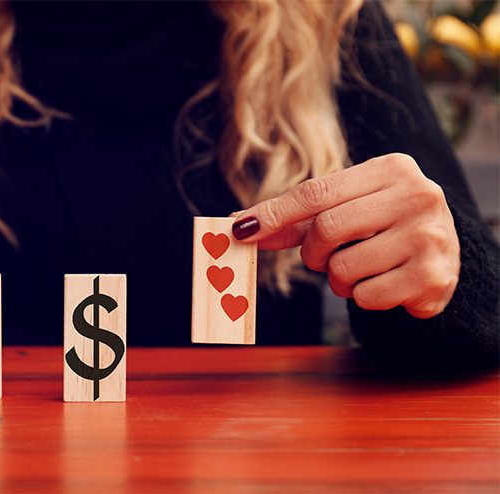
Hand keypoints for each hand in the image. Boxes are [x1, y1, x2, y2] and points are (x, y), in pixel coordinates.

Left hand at [232, 153, 459, 317]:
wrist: (446, 256)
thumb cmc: (382, 226)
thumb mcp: (347, 209)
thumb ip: (296, 218)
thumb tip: (241, 225)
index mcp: (391, 169)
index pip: (316, 191)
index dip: (274, 213)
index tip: (240, 229)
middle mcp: (417, 196)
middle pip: (326, 228)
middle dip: (313, 252)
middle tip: (323, 257)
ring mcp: (429, 236)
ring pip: (343, 268)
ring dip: (337, 279)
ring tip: (361, 269)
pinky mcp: (432, 277)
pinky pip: (366, 297)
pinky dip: (362, 297)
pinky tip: (384, 283)